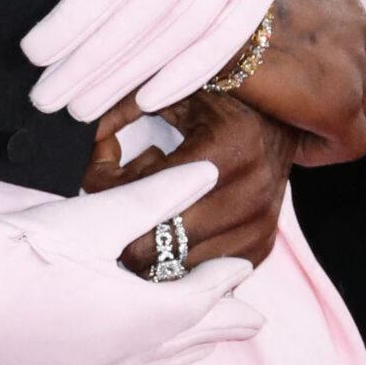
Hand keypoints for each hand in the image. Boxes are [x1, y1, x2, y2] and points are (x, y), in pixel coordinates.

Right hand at [0, 160, 265, 364]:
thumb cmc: (11, 249)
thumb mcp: (89, 218)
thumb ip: (152, 199)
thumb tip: (206, 174)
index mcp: (137, 320)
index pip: (197, 302)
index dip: (222, 284)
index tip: (239, 269)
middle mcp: (120, 362)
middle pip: (185, 341)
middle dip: (219, 325)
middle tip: (251, 319)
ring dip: (186, 351)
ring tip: (210, 341)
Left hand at [22, 0, 365, 120]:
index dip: (70, 21)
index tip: (34, 52)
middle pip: (134, 20)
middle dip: (85, 65)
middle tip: (44, 99)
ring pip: (173, 38)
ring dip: (125, 78)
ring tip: (82, 107)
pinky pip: (223, 40)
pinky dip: (188, 72)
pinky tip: (151, 98)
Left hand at [84, 89, 298, 268]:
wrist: (281, 122)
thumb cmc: (218, 101)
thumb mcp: (174, 91)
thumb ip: (124, 106)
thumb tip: (84, 135)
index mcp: (229, 145)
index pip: (147, 189)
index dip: (107, 187)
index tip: (92, 175)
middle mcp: (251, 191)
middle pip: (158, 239)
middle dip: (120, 227)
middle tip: (106, 206)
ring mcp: (259, 225)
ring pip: (175, 265)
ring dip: (147, 244)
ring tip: (142, 211)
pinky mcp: (260, 248)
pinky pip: (199, 272)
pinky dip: (173, 256)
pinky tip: (169, 225)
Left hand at [218, 0, 365, 168]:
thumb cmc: (210, 53)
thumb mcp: (248, 106)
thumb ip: (282, 121)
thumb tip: (275, 126)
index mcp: (335, 100)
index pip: (358, 143)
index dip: (326, 150)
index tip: (295, 143)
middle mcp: (355, 58)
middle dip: (345, 115)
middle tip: (300, 111)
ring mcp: (350, 15)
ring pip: (359, 54)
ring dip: (334, 65)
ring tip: (287, 59)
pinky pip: (342, 10)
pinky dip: (323, 21)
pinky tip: (284, 19)